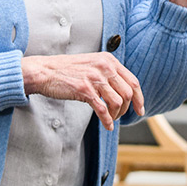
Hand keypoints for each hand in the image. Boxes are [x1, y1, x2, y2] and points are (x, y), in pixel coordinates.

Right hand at [21, 52, 144, 129]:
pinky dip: (107, 120)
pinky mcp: (84, 90)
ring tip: (110, 119)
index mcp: (109, 60)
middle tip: (119, 116)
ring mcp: (95, 78)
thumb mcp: (92, 64)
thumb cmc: (68, 70)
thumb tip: (124, 91)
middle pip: (128, 93)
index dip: (139, 98)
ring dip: (116, 115)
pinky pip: (103, 109)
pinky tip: (106, 125)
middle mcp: (104, 67)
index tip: (140, 110)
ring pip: (117, 102)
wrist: (46, 71)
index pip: (133, 81)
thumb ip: (108, 73)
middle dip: (126, 109)